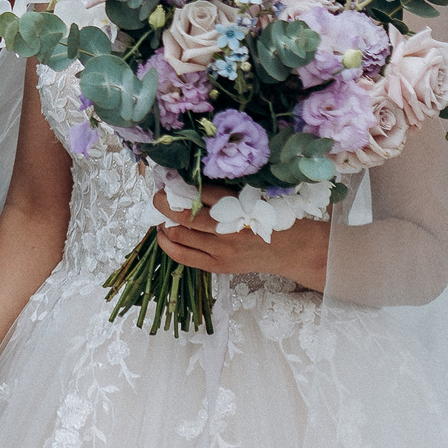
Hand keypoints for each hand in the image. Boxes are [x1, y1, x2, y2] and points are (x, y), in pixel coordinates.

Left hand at [151, 183, 329, 289]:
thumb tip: (186, 183)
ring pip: (178, 236)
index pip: (201, 193)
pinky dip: (168, 243)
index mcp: (239, 207)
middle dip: (163, 203)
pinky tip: (165, 233)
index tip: (168, 180)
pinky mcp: (218, 267)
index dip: (179, 185)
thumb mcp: (251, 196)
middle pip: (183, 216)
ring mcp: (221, 252)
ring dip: (164, 222)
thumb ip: (221, 192)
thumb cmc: (270, 216)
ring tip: (161, 214)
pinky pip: (183, 256)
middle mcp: (228, 230)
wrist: (290, 249)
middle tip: (158, 196)